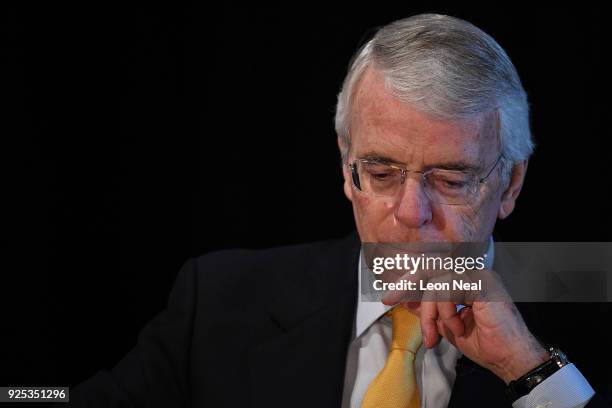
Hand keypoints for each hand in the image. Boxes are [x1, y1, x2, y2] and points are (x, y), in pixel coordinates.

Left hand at [381, 269, 548, 383]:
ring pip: (436, 282)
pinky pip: (448, 288)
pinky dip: (445, 311)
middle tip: (389, 298)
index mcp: (465, 281)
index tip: (389, 296)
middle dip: (406, 285)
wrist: (509, 359)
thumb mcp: (446, 325)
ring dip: (429, 311)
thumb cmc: (485, 344)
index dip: (409, 281)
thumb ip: (429, 310)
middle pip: (430, 270)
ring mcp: (478, 276)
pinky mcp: (482, 283)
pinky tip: (456, 327)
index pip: (431, 273)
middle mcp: (472, 274)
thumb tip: (407, 299)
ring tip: (435, 334)